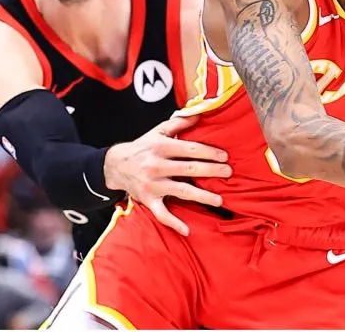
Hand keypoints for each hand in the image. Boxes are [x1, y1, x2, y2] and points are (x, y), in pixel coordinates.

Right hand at [104, 116, 231, 236]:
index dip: (208, 152)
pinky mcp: (149, 200)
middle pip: (189, 169)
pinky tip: (187, 230)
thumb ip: (179, 122)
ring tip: (219, 199)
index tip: (224, 156)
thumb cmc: (142, 147)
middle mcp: (156, 166)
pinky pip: (162, 214)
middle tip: (228, 172)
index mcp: (160, 147)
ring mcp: (153, 185)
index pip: (189, 149)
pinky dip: (174, 223)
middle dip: (211, 170)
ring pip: (181, 191)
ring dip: (202, 196)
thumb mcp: (158, 131)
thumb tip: (200, 114)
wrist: (116, 165)